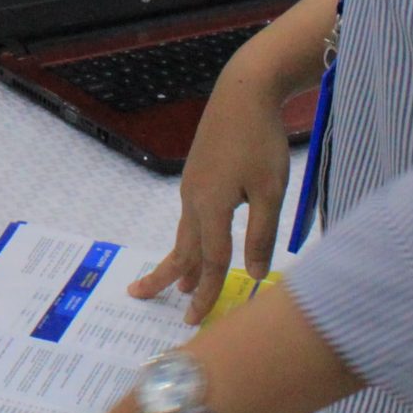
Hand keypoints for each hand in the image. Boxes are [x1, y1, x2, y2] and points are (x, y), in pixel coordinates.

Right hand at [129, 57, 293, 325]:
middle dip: (166, 278)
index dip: (208, 293)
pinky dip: (188, 240)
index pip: (212, 261)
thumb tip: (254, 274)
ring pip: (183, 234)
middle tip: (143, 299)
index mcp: (210, 206)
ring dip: (176, 261)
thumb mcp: (269, 191)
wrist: (242, 91)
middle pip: (182, 250)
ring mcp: (192, 186)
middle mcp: (193, 200)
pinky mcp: (197, 176)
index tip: (197, 320)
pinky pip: (189, 218)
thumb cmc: (261, 140)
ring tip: (165, 283)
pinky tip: (193, 243)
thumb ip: (260, 234)